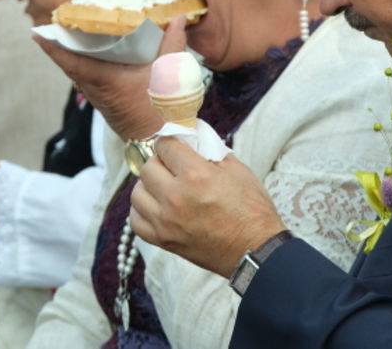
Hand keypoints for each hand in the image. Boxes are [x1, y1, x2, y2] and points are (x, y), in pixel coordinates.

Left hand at [33, 15, 189, 139]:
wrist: (160, 141)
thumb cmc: (160, 109)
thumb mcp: (168, 73)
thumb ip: (173, 43)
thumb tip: (179, 18)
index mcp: (104, 79)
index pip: (70, 61)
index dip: (52, 47)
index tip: (37, 33)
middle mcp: (95, 88)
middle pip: (71, 63)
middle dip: (63, 43)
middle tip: (61, 21)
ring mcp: (99, 96)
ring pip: (79, 71)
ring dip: (75, 53)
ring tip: (76, 31)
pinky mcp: (106, 101)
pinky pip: (89, 77)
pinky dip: (88, 62)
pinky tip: (98, 53)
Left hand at [129, 137, 285, 276]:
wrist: (255, 249)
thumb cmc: (251, 211)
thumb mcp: (238, 171)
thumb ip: (212, 152)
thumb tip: (194, 142)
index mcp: (196, 175)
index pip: (165, 145)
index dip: (170, 142)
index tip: (174, 145)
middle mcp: (175, 197)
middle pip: (147, 168)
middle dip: (160, 162)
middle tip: (172, 166)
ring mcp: (166, 221)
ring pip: (137, 193)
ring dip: (148, 186)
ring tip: (163, 187)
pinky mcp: (163, 240)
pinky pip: (136, 221)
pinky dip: (142, 211)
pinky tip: (156, 207)